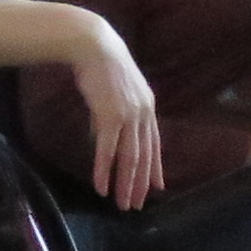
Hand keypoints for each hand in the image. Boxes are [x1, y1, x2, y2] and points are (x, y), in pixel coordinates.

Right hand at [61, 12, 163, 207]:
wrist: (94, 45)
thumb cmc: (102, 66)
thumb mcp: (117, 92)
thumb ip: (116, 115)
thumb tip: (104, 138)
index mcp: (148, 107)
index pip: (155, 145)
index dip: (155, 168)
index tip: (156, 188)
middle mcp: (142, 114)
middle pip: (144, 157)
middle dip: (140, 184)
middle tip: (136, 205)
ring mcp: (128, 115)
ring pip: (129, 158)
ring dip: (125, 184)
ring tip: (122, 204)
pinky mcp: (109, 116)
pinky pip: (107, 150)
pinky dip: (104, 171)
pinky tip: (101, 187)